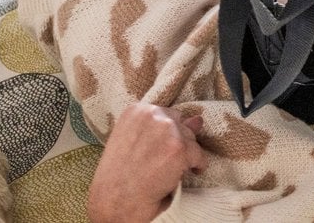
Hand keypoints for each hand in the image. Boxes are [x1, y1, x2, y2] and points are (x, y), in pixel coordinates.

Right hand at [89, 103, 205, 222]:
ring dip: (185, 155)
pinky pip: (199, 155)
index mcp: (136, 111)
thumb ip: (162, 128)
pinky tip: (184, 176)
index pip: (165, 114)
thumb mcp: (134, 143)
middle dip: (176, 142)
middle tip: (162, 162)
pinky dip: (196, 166)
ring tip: (169, 170)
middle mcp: (152, 114)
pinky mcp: (179, 149)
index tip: (159, 147)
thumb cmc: (118, 176)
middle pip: (179, 124)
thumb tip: (197, 120)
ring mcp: (167, 130)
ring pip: (190, 139)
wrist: (114, 202)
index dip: (165, 134)